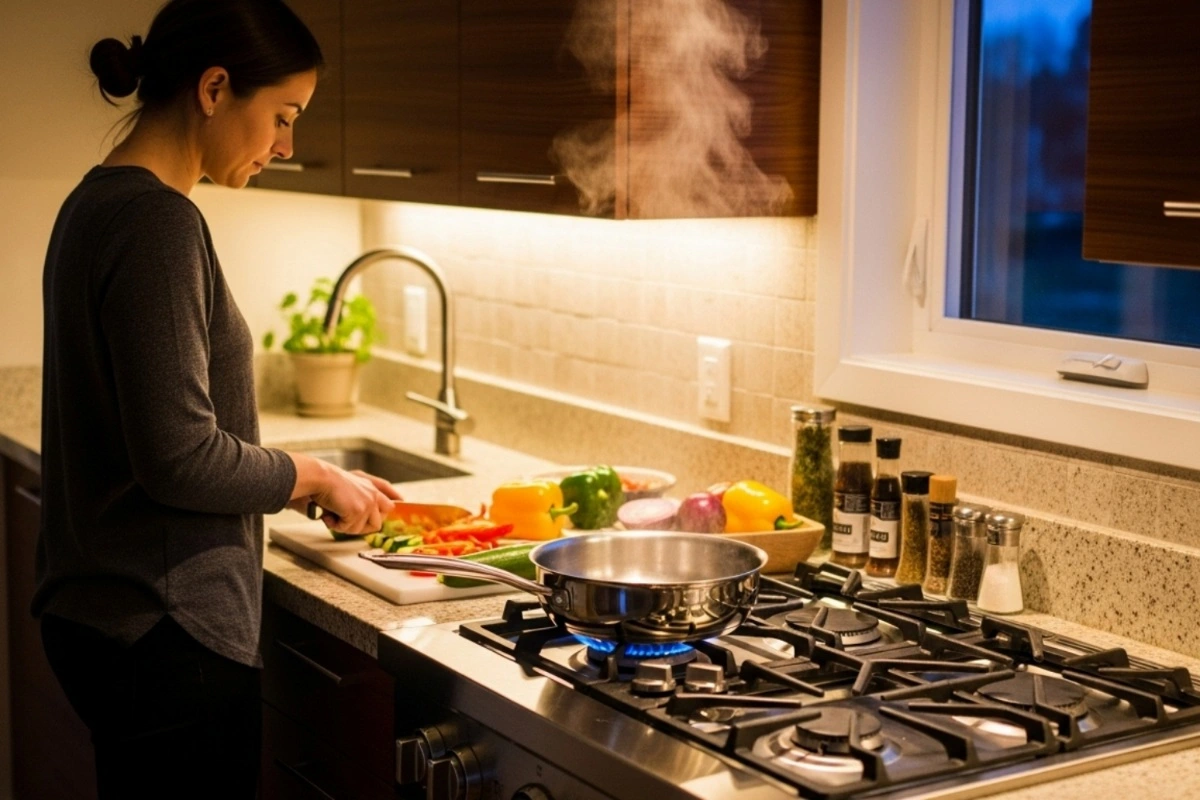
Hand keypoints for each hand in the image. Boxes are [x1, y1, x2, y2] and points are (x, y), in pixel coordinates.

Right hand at [287, 454, 402, 533]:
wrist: (321, 478)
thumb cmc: (328, 480)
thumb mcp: (348, 483)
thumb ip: (360, 493)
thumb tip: (364, 507)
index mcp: (371, 487)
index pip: (389, 500)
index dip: (393, 503)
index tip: (399, 503)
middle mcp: (373, 495)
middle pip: (379, 521)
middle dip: (363, 526)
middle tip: (347, 522)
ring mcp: (368, 504)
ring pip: (363, 529)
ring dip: (347, 527)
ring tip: (334, 516)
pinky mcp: (359, 512)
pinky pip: (349, 529)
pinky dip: (336, 526)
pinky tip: (329, 515)